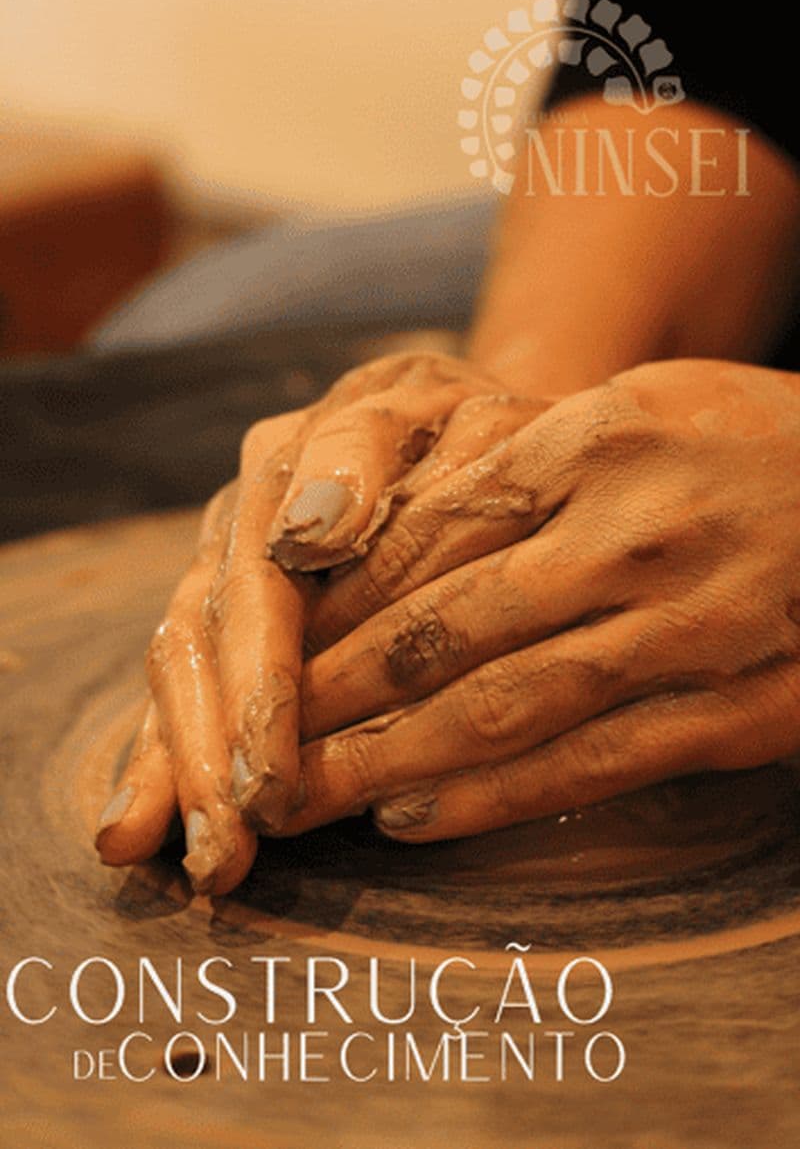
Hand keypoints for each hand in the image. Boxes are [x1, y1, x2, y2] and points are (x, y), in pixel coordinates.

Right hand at [94, 350, 541, 891]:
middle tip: (234, 843)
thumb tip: (313, 531)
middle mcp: (242, 514)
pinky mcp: (232, 606)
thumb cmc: (469, 427)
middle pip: (209, 635)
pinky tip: (140, 831)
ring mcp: (230, 561)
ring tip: (205, 859)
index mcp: (290, 461)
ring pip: (188, 666)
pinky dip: (165, 756)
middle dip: (216, 748)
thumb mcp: (440, 410)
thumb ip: (369, 453)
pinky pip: (188, 680)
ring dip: (187, 768)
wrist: (464, 421)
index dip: (261, 680)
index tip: (271, 775)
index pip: (260, 579)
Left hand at [281, 359, 799, 841]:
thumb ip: (520, 459)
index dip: (338, 606)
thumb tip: (390, 528)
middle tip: (253, 745)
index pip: (428, 535)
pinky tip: (411, 819)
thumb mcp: (635, 407)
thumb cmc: (741, 440)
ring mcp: (685, 633)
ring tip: (303, 797)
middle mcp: (631, 539)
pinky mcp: (734, 714)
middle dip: (333, 698)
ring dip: (386, 763)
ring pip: (501, 711)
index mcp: (596, 444)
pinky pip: (591, 766)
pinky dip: (492, 800)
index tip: (271, 650)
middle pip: (443, 632)